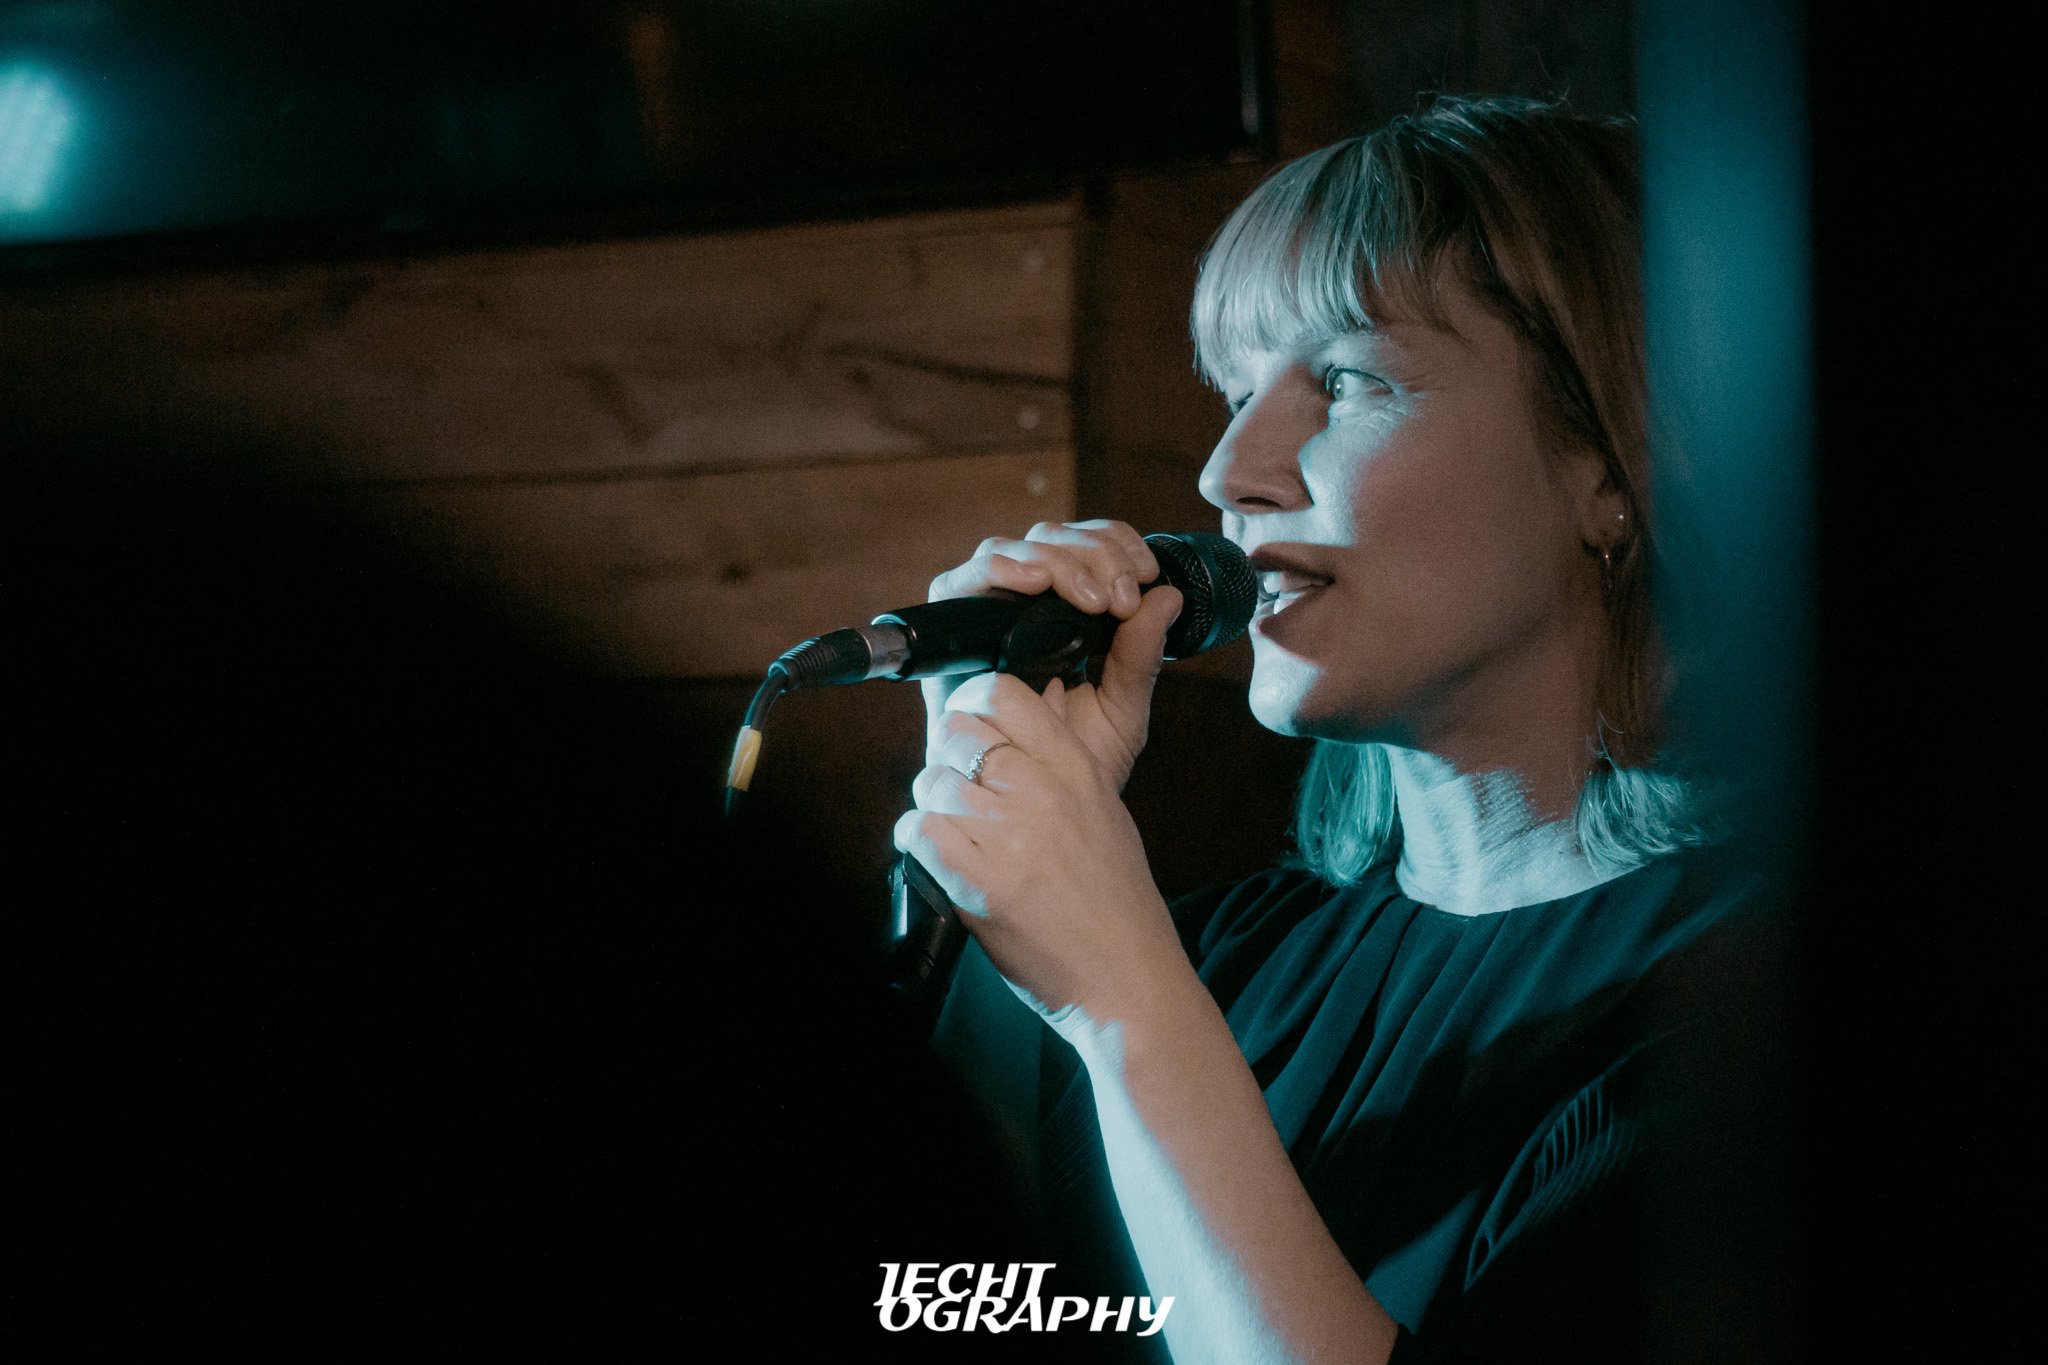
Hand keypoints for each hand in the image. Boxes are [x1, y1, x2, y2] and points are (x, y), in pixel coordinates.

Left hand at [893, 589, 1189, 1032]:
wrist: (1127, 979)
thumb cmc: (1116, 899)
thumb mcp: (1102, 809)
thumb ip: (1061, 759)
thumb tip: (1038, 702)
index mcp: (1076, 767)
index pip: (1002, 693)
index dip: (971, 704)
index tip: (969, 728)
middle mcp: (1042, 791)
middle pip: (955, 735)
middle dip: (946, 760)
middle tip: (958, 790)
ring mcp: (1010, 837)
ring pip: (931, 783)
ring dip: (933, 807)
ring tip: (956, 833)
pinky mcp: (980, 884)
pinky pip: (920, 833)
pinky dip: (919, 844)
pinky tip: (941, 858)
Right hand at [920, 520, 1176, 791]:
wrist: (1023, 814)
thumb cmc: (1067, 766)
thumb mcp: (1122, 712)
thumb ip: (1141, 657)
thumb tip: (1169, 596)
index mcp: (1067, 617)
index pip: (1085, 547)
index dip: (1114, 543)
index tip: (1143, 576)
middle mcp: (1022, 609)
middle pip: (1048, 539)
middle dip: (1091, 553)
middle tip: (1117, 595)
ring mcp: (984, 620)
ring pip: (1007, 549)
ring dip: (1054, 560)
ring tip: (1088, 598)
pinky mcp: (949, 640)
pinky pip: (957, 584)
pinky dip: (996, 570)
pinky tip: (1031, 584)